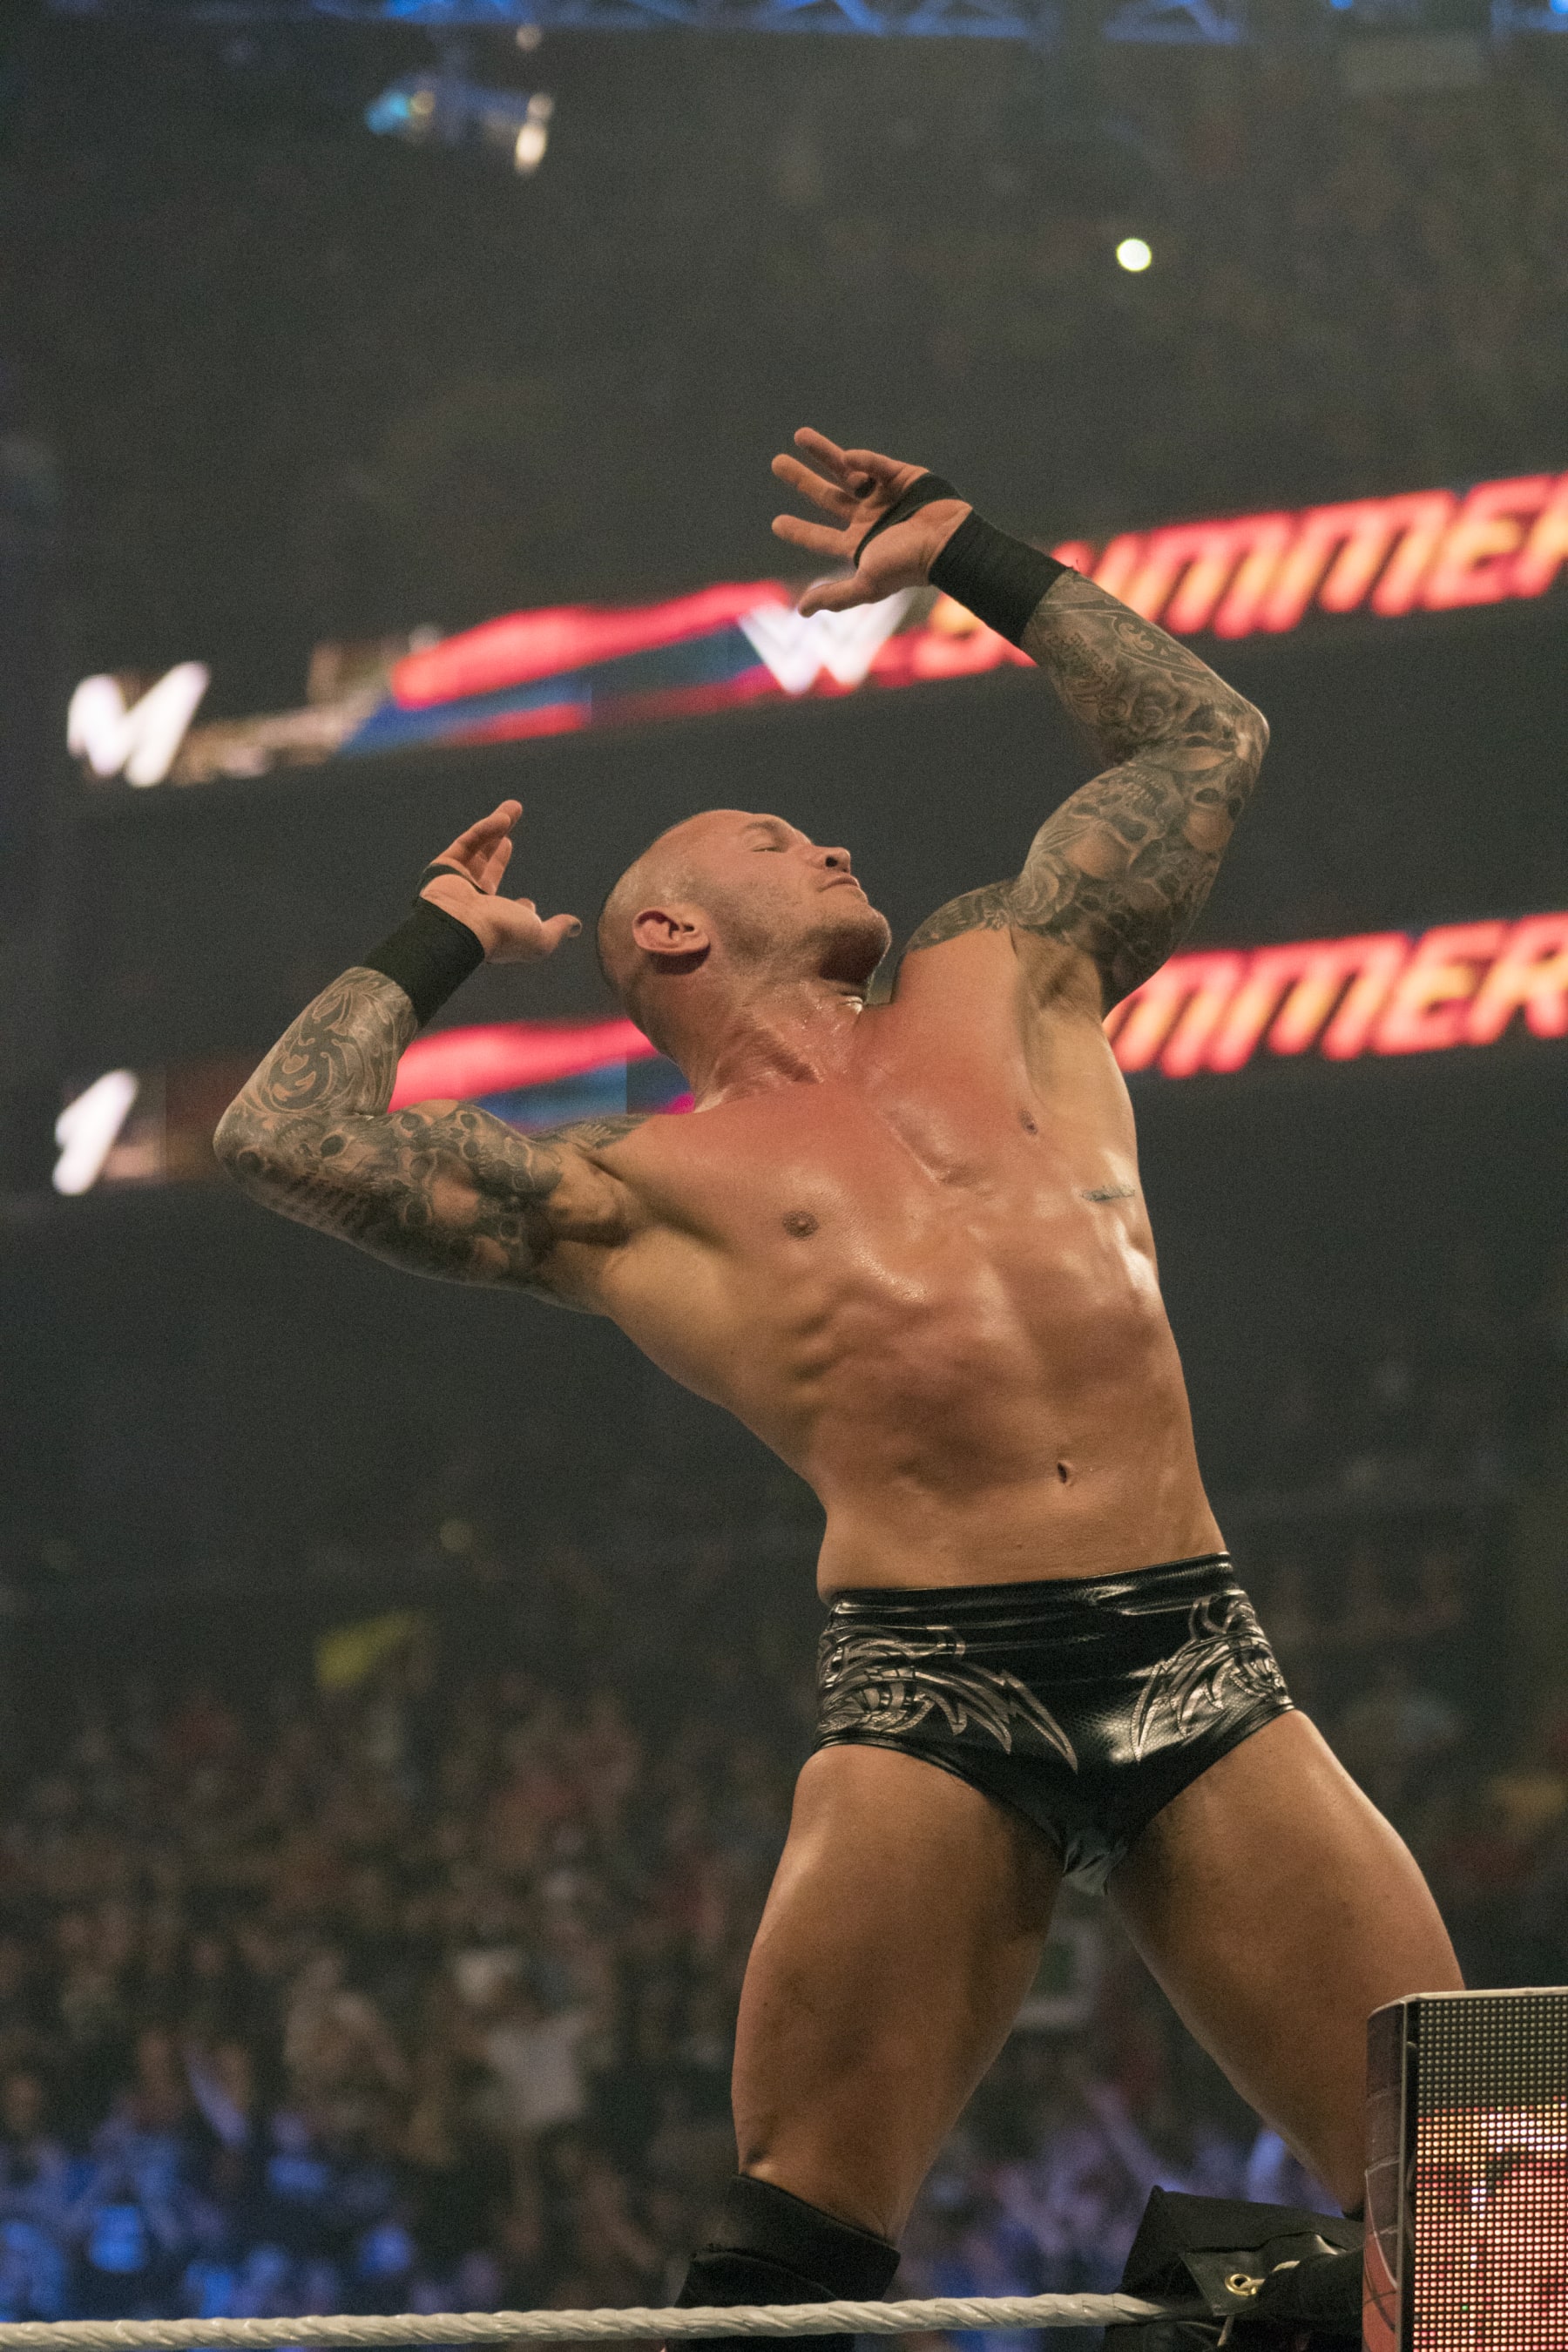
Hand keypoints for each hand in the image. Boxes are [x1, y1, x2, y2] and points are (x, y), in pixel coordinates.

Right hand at [419, 801, 580, 965]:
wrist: (463, 927)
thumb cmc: (501, 935)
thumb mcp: (539, 938)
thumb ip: (556, 929)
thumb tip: (575, 926)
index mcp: (492, 925)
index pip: (504, 913)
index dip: (518, 908)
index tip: (528, 904)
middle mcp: (473, 904)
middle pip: (487, 871)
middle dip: (500, 852)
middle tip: (510, 840)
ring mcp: (457, 885)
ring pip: (477, 850)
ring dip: (496, 827)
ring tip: (515, 807)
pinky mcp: (444, 867)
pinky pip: (467, 842)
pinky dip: (485, 829)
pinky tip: (503, 818)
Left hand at [771, 428, 970, 616]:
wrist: (947, 541)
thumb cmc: (907, 565)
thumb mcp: (867, 584)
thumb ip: (835, 596)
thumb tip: (801, 612)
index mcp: (859, 545)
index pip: (821, 538)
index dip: (799, 531)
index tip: (776, 523)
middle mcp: (868, 519)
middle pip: (827, 497)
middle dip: (802, 480)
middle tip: (776, 463)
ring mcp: (884, 496)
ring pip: (846, 471)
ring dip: (822, 453)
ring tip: (798, 435)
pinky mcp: (901, 475)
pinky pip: (876, 464)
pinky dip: (862, 460)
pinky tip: (849, 457)